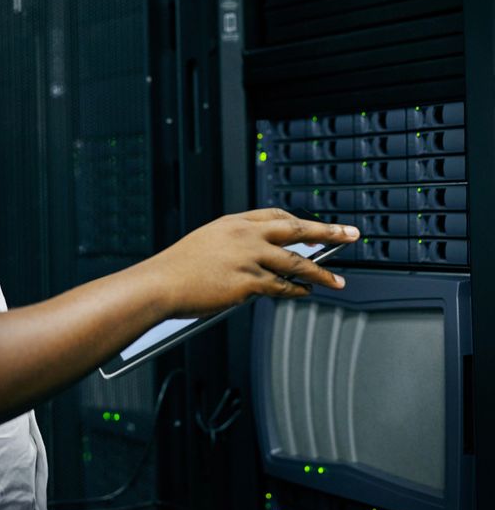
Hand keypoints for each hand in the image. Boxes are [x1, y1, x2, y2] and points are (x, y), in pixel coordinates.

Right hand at [144, 207, 358, 317]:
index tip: (316, 229)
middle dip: (328, 232)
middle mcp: (244, 235)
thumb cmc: (177, 268)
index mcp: (233, 222)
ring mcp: (248, 258)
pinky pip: (281, 288)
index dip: (300, 223)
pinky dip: (297, 291)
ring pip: (296, 263)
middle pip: (296, 230)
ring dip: (320, 273)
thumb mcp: (206, 243)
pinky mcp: (248, 282)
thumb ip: (233, 245)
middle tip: (350, 234)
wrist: (161, 283)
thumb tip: (255, 257)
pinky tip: (305, 294)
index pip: (276, 216)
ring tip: (336, 281)